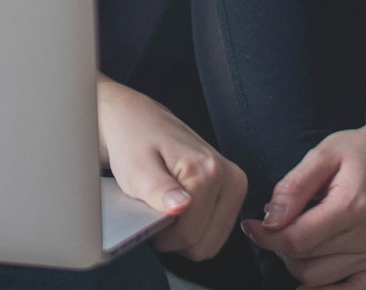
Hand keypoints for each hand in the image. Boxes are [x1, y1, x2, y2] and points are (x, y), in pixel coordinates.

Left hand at [97, 77, 246, 262]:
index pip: (191, 235)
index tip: (148, 215)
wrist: (134, 121)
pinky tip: (178, 207)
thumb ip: (157, 189)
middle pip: (205, 244)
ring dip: (185, 233)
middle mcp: (228, 176)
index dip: (162, 235)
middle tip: (156, 209)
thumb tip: (180, 207)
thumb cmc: (132, 140)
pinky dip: (194, 227)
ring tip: (166, 206)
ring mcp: (233, 184)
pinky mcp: (231, 190)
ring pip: (211, 242)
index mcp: (208, 170)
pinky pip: (214, 232)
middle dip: (175, 236)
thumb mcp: (135, 167)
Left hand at [241, 106, 365, 288]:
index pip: (296, 240)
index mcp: (353, 207)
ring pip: (320, 280)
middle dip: (280, 246)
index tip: (250, 226)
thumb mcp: (323, 154)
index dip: (265, 237)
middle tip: (278, 224)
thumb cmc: (360, 149)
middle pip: (305, 263)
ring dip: (299, 263)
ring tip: (298, 236)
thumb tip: (269, 220)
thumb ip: (293, 187)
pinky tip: (310, 279)